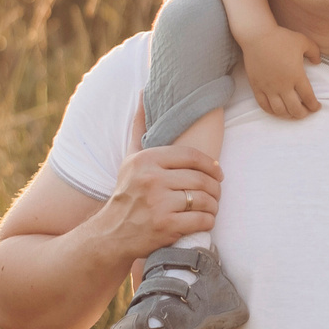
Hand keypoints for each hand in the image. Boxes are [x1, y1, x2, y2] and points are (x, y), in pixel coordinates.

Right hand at [94, 103, 221, 260]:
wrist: (112, 234)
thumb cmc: (127, 193)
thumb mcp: (129, 159)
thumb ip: (139, 128)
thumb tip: (142, 93)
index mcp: (145, 160)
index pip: (190, 155)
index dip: (210, 164)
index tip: (217, 172)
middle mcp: (151, 179)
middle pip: (200, 179)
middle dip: (215, 187)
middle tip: (216, 192)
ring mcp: (159, 204)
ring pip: (204, 199)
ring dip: (214, 205)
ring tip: (212, 206)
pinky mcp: (166, 226)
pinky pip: (202, 219)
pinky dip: (209, 221)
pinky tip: (204, 220)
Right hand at [241, 22, 322, 117]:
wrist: (257, 35)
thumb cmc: (281, 37)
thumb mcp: (303, 42)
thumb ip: (314, 52)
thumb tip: (318, 62)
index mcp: (296, 75)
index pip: (308, 97)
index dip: (314, 106)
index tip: (317, 107)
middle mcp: (283, 85)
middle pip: (295, 108)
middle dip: (302, 114)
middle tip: (306, 112)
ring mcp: (268, 87)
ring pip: (279, 110)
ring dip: (288, 115)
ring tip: (292, 113)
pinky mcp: (257, 86)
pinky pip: (263, 105)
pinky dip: (271, 111)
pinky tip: (277, 110)